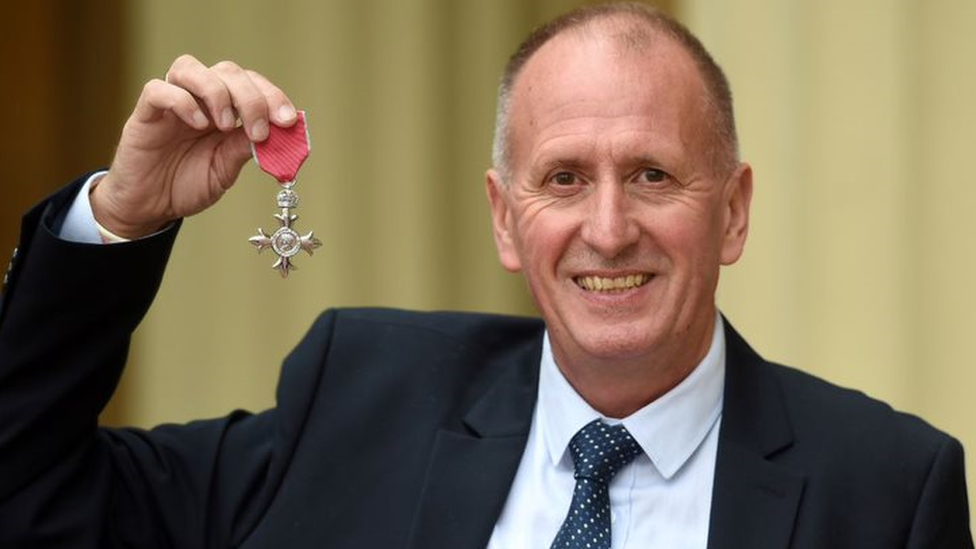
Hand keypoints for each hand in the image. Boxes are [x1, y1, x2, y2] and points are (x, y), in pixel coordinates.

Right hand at [91, 54, 297, 237]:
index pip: (251, 84)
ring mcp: (171, 103)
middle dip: (251, 98)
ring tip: (225, 125)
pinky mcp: (145, 114)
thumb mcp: (225, 170)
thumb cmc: (187, 184)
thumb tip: (278, 132)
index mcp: (224, 109)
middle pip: (227, 71)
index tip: (288, 120)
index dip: (272, 96)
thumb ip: (244, 148)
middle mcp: (199, 99)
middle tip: (259, 132)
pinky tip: (198, 123)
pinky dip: (181, 101)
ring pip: (190, 68)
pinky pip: (157, 90)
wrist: (150, 207)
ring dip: (217, 92)